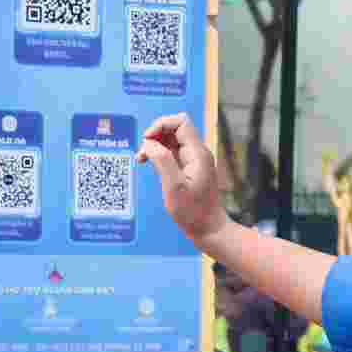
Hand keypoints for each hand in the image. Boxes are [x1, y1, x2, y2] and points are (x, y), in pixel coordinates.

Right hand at [138, 113, 231, 251]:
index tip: (147, 140)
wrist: (209, 229)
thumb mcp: (174, 187)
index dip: (161, 125)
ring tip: (143, 159)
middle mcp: (197, 153)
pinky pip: (173, 153)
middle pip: (175, 128)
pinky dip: (160, 155)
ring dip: (156, 145)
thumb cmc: (193, 213)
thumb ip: (162, 161)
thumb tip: (149, 144)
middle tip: (143, 153)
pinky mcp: (190, 169)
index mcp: (196, 154)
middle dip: (156, 135)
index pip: (180, 122)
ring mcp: (194, 161)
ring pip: (172, 140)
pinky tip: (151, 164)